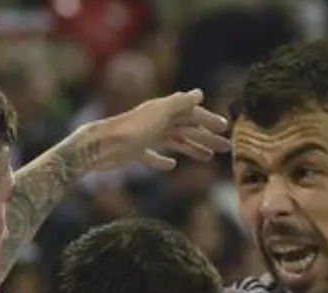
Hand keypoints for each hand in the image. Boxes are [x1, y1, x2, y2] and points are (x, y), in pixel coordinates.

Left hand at [82, 89, 231, 172]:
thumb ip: (179, 103)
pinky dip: (162, 160)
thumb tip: (199, 93)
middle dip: (206, 137)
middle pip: (187, 128)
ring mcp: (145, 136)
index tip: (226, 130)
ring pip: (174, 141)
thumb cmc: (131, 129)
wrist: (101, 146)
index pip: (193, 114)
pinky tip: (171, 165)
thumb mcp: (160, 113)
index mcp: (164, 110)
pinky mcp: (134, 151)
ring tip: (207, 158)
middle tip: (225, 148)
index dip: (209, 120)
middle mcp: (156, 121)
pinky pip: (152, 156)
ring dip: (192, 148)